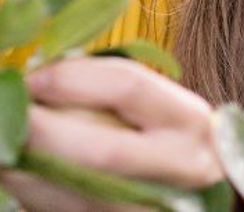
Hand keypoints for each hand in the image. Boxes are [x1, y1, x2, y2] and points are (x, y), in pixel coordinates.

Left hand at [0, 57, 223, 210]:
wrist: (191, 195)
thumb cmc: (164, 140)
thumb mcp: (156, 110)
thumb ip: (109, 92)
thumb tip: (39, 78)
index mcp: (189, 120)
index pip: (129, 87)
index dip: (72, 78)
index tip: (33, 77)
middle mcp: (183, 166)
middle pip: (103, 150)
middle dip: (43, 130)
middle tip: (11, 112)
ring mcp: (155, 205)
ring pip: (79, 191)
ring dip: (25, 167)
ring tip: (7, 143)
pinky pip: (66, 211)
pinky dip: (31, 191)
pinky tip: (17, 172)